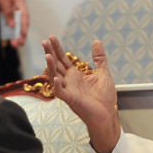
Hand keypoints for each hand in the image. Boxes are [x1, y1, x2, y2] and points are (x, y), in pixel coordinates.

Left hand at [0, 0, 28, 46]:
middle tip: (18, 44)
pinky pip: (9, 25)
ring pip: (16, 26)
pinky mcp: (6, 16)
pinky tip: (9, 38)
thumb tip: (12, 25)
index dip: (24, 27)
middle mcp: (18, 9)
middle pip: (22, 24)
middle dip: (21, 35)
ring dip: (15, 35)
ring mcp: (12, 13)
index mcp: (20, 4)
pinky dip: (9, 32)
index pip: (24, 17)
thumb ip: (8, 11)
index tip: (23, 36)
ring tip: (14, 44)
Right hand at [43, 35, 119, 152]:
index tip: (52, 37)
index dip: (57, 48)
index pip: (63, 59)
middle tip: (45, 41)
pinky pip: (61, 92)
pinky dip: (57, 85)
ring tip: (47, 55)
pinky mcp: (71, 100)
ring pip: (55, 76)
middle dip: (50, 53)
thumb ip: (99, 58)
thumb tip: (96, 41)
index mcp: (76, 75)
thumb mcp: (103, 73)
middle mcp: (69, 81)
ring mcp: (68, 90)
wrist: (107, 114)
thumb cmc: (104, 97)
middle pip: (56, 65)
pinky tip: (56, 78)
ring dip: (51, 66)